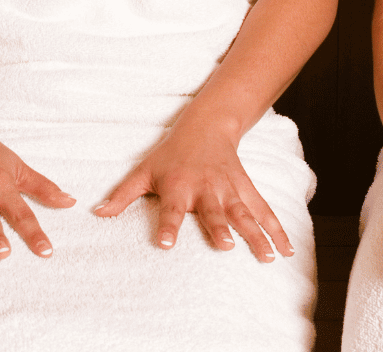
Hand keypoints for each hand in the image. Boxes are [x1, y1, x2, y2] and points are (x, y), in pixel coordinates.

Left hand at [93, 122, 291, 261]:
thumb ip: (122, 195)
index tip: (165, 244)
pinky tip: (285, 250)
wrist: (207, 126)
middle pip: (213, 211)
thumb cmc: (170, 155)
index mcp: (178, 186)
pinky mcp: (246, 189)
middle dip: (219, 227)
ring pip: (244, 213)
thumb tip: (96, 213)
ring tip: (267, 256)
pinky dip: (277, 230)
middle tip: (225, 245)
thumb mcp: (143, 170)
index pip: (170, 209)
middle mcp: (206, 188)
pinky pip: (264, 211)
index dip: (168, 226)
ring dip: (256, 234)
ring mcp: (230, 189)